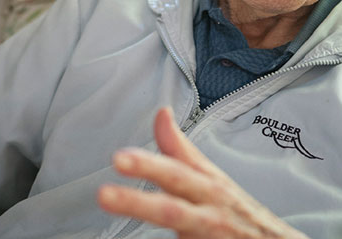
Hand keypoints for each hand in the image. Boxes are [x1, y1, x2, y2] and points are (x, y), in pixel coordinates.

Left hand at [99, 108, 307, 238]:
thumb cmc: (235, 209)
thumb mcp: (211, 176)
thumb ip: (180, 149)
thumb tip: (161, 114)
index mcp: (209, 186)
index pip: (178, 170)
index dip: (149, 164)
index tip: (120, 158)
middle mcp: (211, 211)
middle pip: (173, 209)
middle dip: (139, 202)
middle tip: (106, 195)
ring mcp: (211, 235)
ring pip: (177, 224)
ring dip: (146, 216)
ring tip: (113, 205)